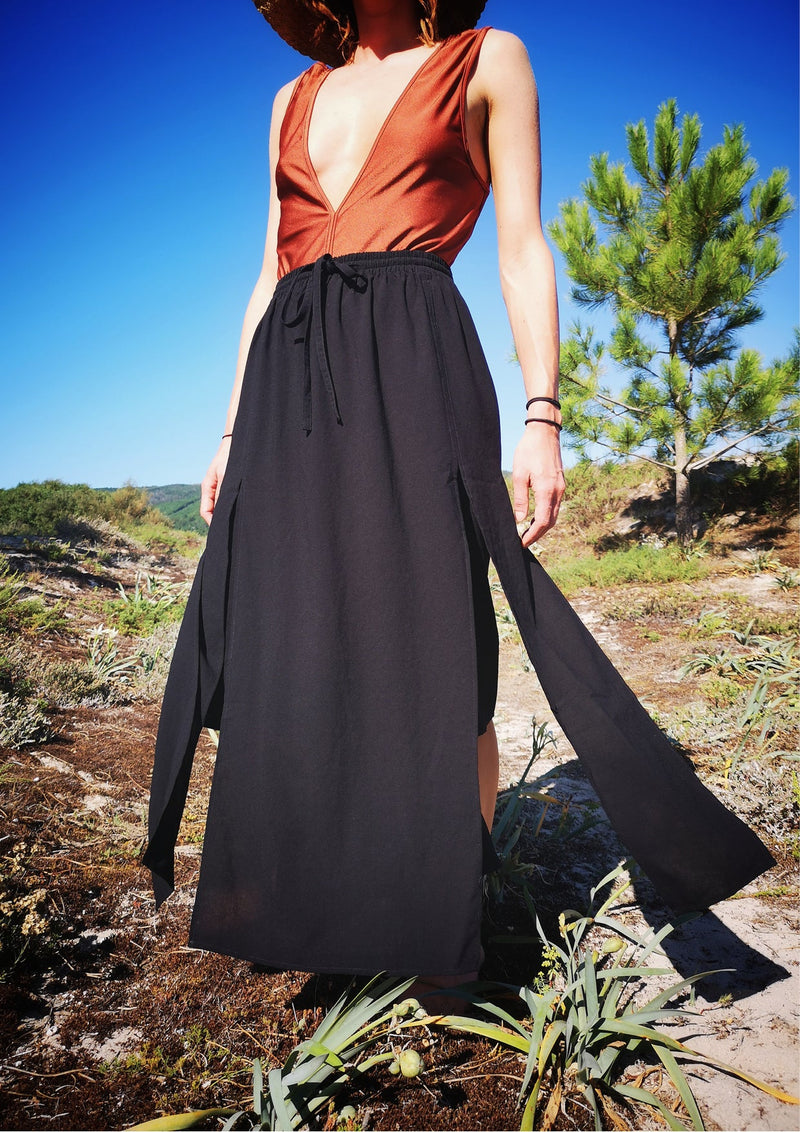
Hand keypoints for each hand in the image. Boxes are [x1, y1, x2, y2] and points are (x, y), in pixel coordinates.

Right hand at [200, 438, 231, 525]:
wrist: (236, 443)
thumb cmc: (230, 458)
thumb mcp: (226, 476)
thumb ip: (222, 493)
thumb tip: (221, 512)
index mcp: (207, 488)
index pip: (205, 512)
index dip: (212, 523)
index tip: (222, 531)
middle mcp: (212, 489)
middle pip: (212, 511)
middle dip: (220, 521)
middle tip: (232, 531)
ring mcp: (220, 488)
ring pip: (221, 506)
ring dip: (227, 513)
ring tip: (238, 523)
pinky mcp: (228, 485)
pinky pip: (227, 500)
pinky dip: (232, 506)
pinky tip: (242, 511)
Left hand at [512, 425, 564, 546]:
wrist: (545, 432)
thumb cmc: (529, 450)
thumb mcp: (519, 474)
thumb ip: (521, 499)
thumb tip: (520, 520)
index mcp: (547, 490)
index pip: (543, 521)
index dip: (533, 535)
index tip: (522, 543)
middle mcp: (558, 491)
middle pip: (551, 522)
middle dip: (538, 534)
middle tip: (524, 542)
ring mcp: (561, 487)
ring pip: (554, 514)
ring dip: (543, 526)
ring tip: (528, 533)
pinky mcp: (560, 483)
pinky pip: (555, 505)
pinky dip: (547, 515)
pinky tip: (536, 517)